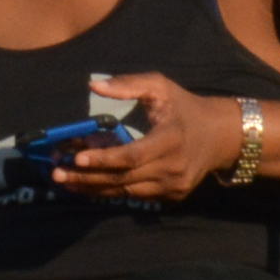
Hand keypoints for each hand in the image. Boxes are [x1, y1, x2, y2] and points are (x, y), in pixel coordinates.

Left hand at [52, 73, 236, 203]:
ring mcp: (174, 186)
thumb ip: (128, 84)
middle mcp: (173, 168)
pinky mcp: (173, 195)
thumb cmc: (184, 107)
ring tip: (66, 182)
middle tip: (58, 173)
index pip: (132, 156)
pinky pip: (136, 196)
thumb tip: (93, 86)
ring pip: (127, 192)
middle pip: (124, 178)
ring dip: (94, 188)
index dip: (104, 159)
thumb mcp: (160, 86)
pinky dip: (111, 191)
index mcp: (170, 140)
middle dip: (88, 177)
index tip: (77, 158)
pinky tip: (89, 186)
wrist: (221, 137)